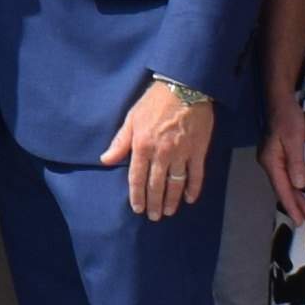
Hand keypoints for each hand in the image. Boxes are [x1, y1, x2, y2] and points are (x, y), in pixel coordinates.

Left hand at [108, 74, 216, 222]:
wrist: (184, 87)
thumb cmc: (154, 102)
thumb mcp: (132, 118)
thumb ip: (120, 142)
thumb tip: (105, 160)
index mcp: (142, 146)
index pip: (137, 178)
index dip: (137, 196)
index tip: (138, 208)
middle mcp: (161, 153)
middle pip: (156, 185)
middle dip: (154, 203)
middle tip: (154, 217)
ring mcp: (181, 153)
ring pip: (175, 183)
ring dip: (171, 200)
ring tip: (169, 212)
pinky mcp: (198, 150)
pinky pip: (196, 174)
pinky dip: (193, 188)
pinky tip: (190, 199)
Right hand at [260, 115, 304, 233]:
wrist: (280, 101)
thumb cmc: (288, 117)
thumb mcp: (294, 138)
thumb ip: (296, 162)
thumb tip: (299, 185)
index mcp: (271, 161)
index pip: (282, 189)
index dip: (292, 205)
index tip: (300, 220)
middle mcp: (269, 164)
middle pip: (283, 190)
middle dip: (296, 206)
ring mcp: (272, 160)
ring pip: (285, 184)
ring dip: (296, 199)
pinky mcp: (278, 156)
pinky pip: (286, 177)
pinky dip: (294, 188)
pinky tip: (300, 194)